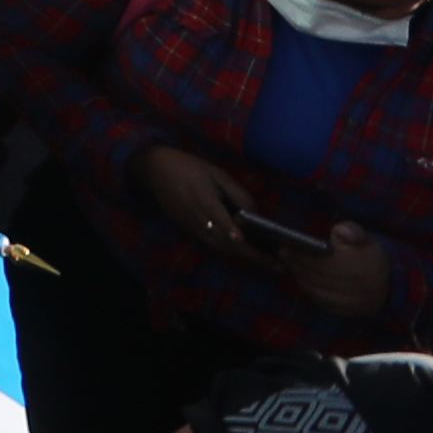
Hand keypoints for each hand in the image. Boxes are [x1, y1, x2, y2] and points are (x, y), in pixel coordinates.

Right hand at [129, 140, 256, 259]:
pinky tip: (247, 254)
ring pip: (220, 248)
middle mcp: (196, 218)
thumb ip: (238, 194)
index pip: (218, 217)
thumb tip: (256, 215)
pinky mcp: (188, 231)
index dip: (230, 229)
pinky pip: (212, 244)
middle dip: (251, 256)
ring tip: (268, 264)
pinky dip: (231, 252)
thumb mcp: (217, 173)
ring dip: (244, 258)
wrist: (154, 169)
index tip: (242, 240)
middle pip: (224, 242)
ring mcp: (190, 227)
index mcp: (203, 199)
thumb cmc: (189, 167)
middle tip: (278, 265)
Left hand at [271, 220, 394, 317]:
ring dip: (301, 278)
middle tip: (282, 255)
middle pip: (320, 278)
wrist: (387, 281)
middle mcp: (361, 289)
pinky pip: (324, 303)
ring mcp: (355, 304)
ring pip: (320, 292)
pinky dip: (310, 291)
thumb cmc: (369, 254)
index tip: (285, 248)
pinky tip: (300, 279)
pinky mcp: (350, 312)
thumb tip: (340, 231)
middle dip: (298, 266)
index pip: (326, 264)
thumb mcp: (365, 238)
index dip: (303, 257)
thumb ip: (353, 232)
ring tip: (288, 265)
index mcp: (363, 268)